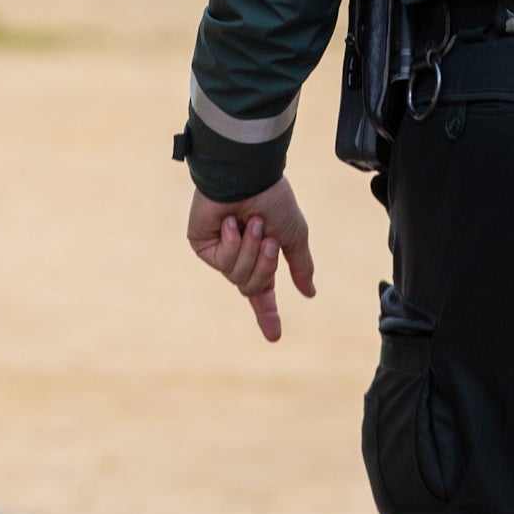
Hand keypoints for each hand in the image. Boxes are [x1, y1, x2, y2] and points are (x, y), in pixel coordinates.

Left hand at [185, 178, 315, 342]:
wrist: (249, 176)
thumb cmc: (273, 199)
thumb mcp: (294, 235)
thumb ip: (299, 265)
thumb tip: (310, 293)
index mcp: (260, 256)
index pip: (262, 293)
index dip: (267, 315)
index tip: (274, 337)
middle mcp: (239, 257)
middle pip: (252, 287)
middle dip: (265, 265)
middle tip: (271, 240)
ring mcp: (220, 252)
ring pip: (237, 277)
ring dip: (251, 250)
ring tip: (254, 223)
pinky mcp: (203, 245)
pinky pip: (223, 263)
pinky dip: (233, 243)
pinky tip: (231, 221)